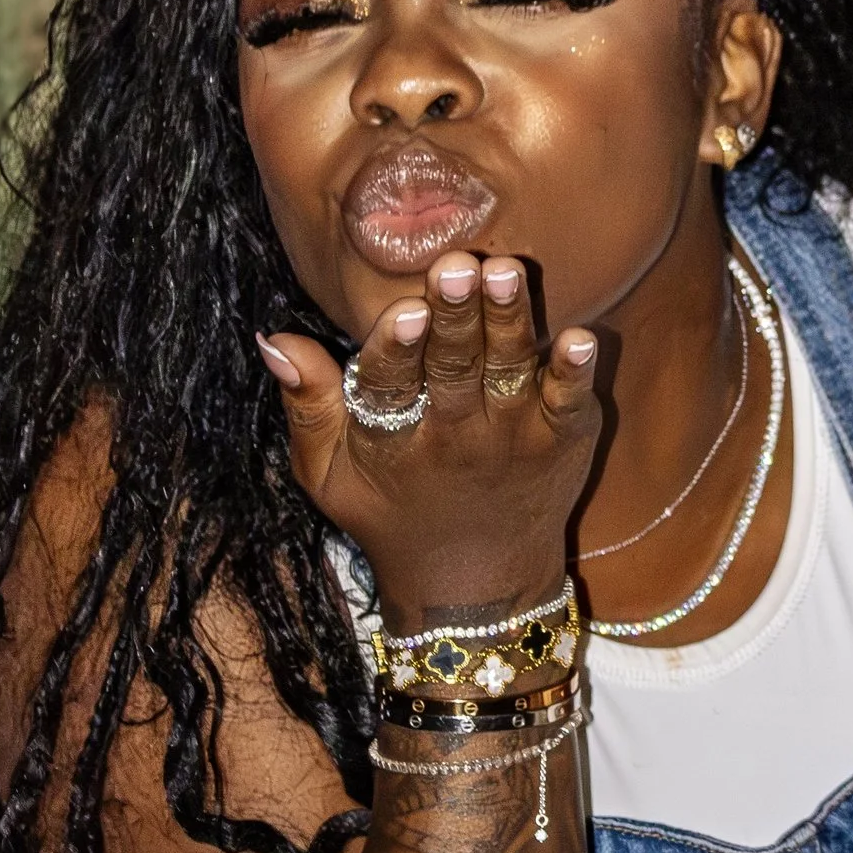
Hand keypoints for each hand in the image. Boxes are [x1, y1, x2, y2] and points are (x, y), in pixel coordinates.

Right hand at [258, 253, 602, 626]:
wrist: (476, 584)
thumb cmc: (391, 513)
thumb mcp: (328, 475)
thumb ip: (307, 406)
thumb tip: (272, 338)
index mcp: (391, 437)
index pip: (387, 384)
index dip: (395, 348)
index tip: (406, 312)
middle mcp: (454, 434)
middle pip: (453, 366)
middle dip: (455, 316)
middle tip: (457, 268)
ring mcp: (512, 435)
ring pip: (508, 368)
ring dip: (509, 321)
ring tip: (506, 274)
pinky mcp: (562, 439)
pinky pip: (570, 403)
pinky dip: (575, 373)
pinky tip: (581, 339)